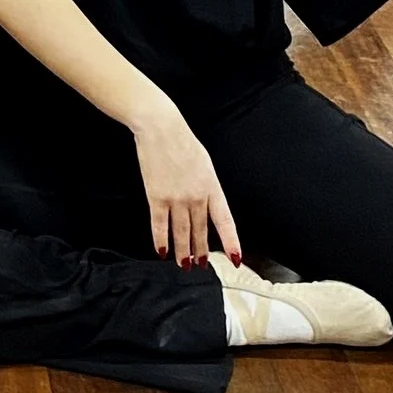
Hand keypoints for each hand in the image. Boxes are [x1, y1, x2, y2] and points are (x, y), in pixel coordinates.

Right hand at [130, 100, 240, 266]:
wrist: (161, 128)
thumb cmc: (182, 142)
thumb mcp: (204, 164)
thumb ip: (206, 186)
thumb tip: (204, 205)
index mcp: (212, 187)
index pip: (225, 221)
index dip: (231, 242)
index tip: (235, 259)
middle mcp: (196, 197)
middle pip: (200, 231)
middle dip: (201, 250)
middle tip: (200, 265)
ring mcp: (176, 198)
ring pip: (181, 233)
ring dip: (183, 251)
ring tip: (184, 264)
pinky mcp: (156, 197)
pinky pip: (159, 225)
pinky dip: (160, 240)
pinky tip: (161, 251)